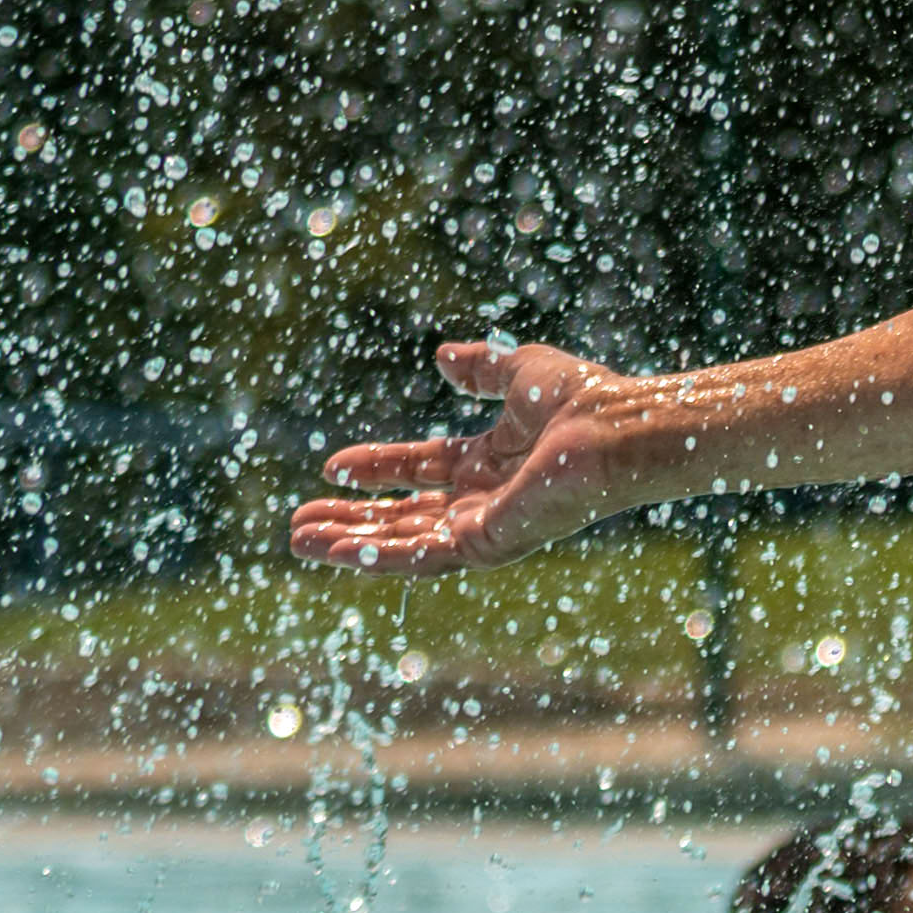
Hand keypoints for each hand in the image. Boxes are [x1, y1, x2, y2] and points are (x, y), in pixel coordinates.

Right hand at [291, 338, 648, 575]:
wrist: (614, 430)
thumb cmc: (583, 399)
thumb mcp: (520, 371)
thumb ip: (482, 368)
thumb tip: (442, 356)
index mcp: (492, 462)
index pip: (422, 469)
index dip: (378, 468)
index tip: (332, 467)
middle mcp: (485, 499)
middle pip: (404, 515)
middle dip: (352, 519)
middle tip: (299, 521)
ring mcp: (484, 526)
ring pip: (404, 542)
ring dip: (350, 543)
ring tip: (298, 540)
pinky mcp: (485, 545)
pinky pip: (421, 557)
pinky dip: (377, 556)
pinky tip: (336, 550)